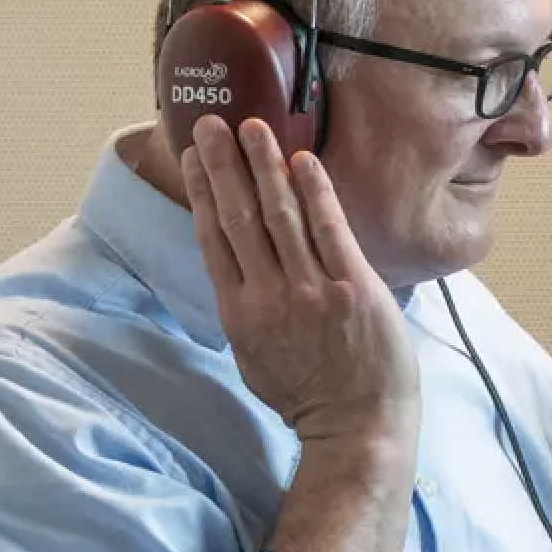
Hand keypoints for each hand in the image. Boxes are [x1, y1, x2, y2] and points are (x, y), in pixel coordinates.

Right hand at [181, 114, 420, 444]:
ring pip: (280, 214)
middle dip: (224, 164)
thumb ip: (245, 312)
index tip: (195, 155)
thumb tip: (239, 273)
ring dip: (264, 164)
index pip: (213, 238)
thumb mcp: (255, 358)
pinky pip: (329, 228)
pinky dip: (314, 191)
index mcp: (239, 313)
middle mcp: (268, 296)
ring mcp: (311, 289)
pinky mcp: (352, 287)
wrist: (357, 429)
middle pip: (239, 216)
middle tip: (212, 122)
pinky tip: (301, 159)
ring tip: (253, 126)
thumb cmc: (308, 399)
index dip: (203, 190)